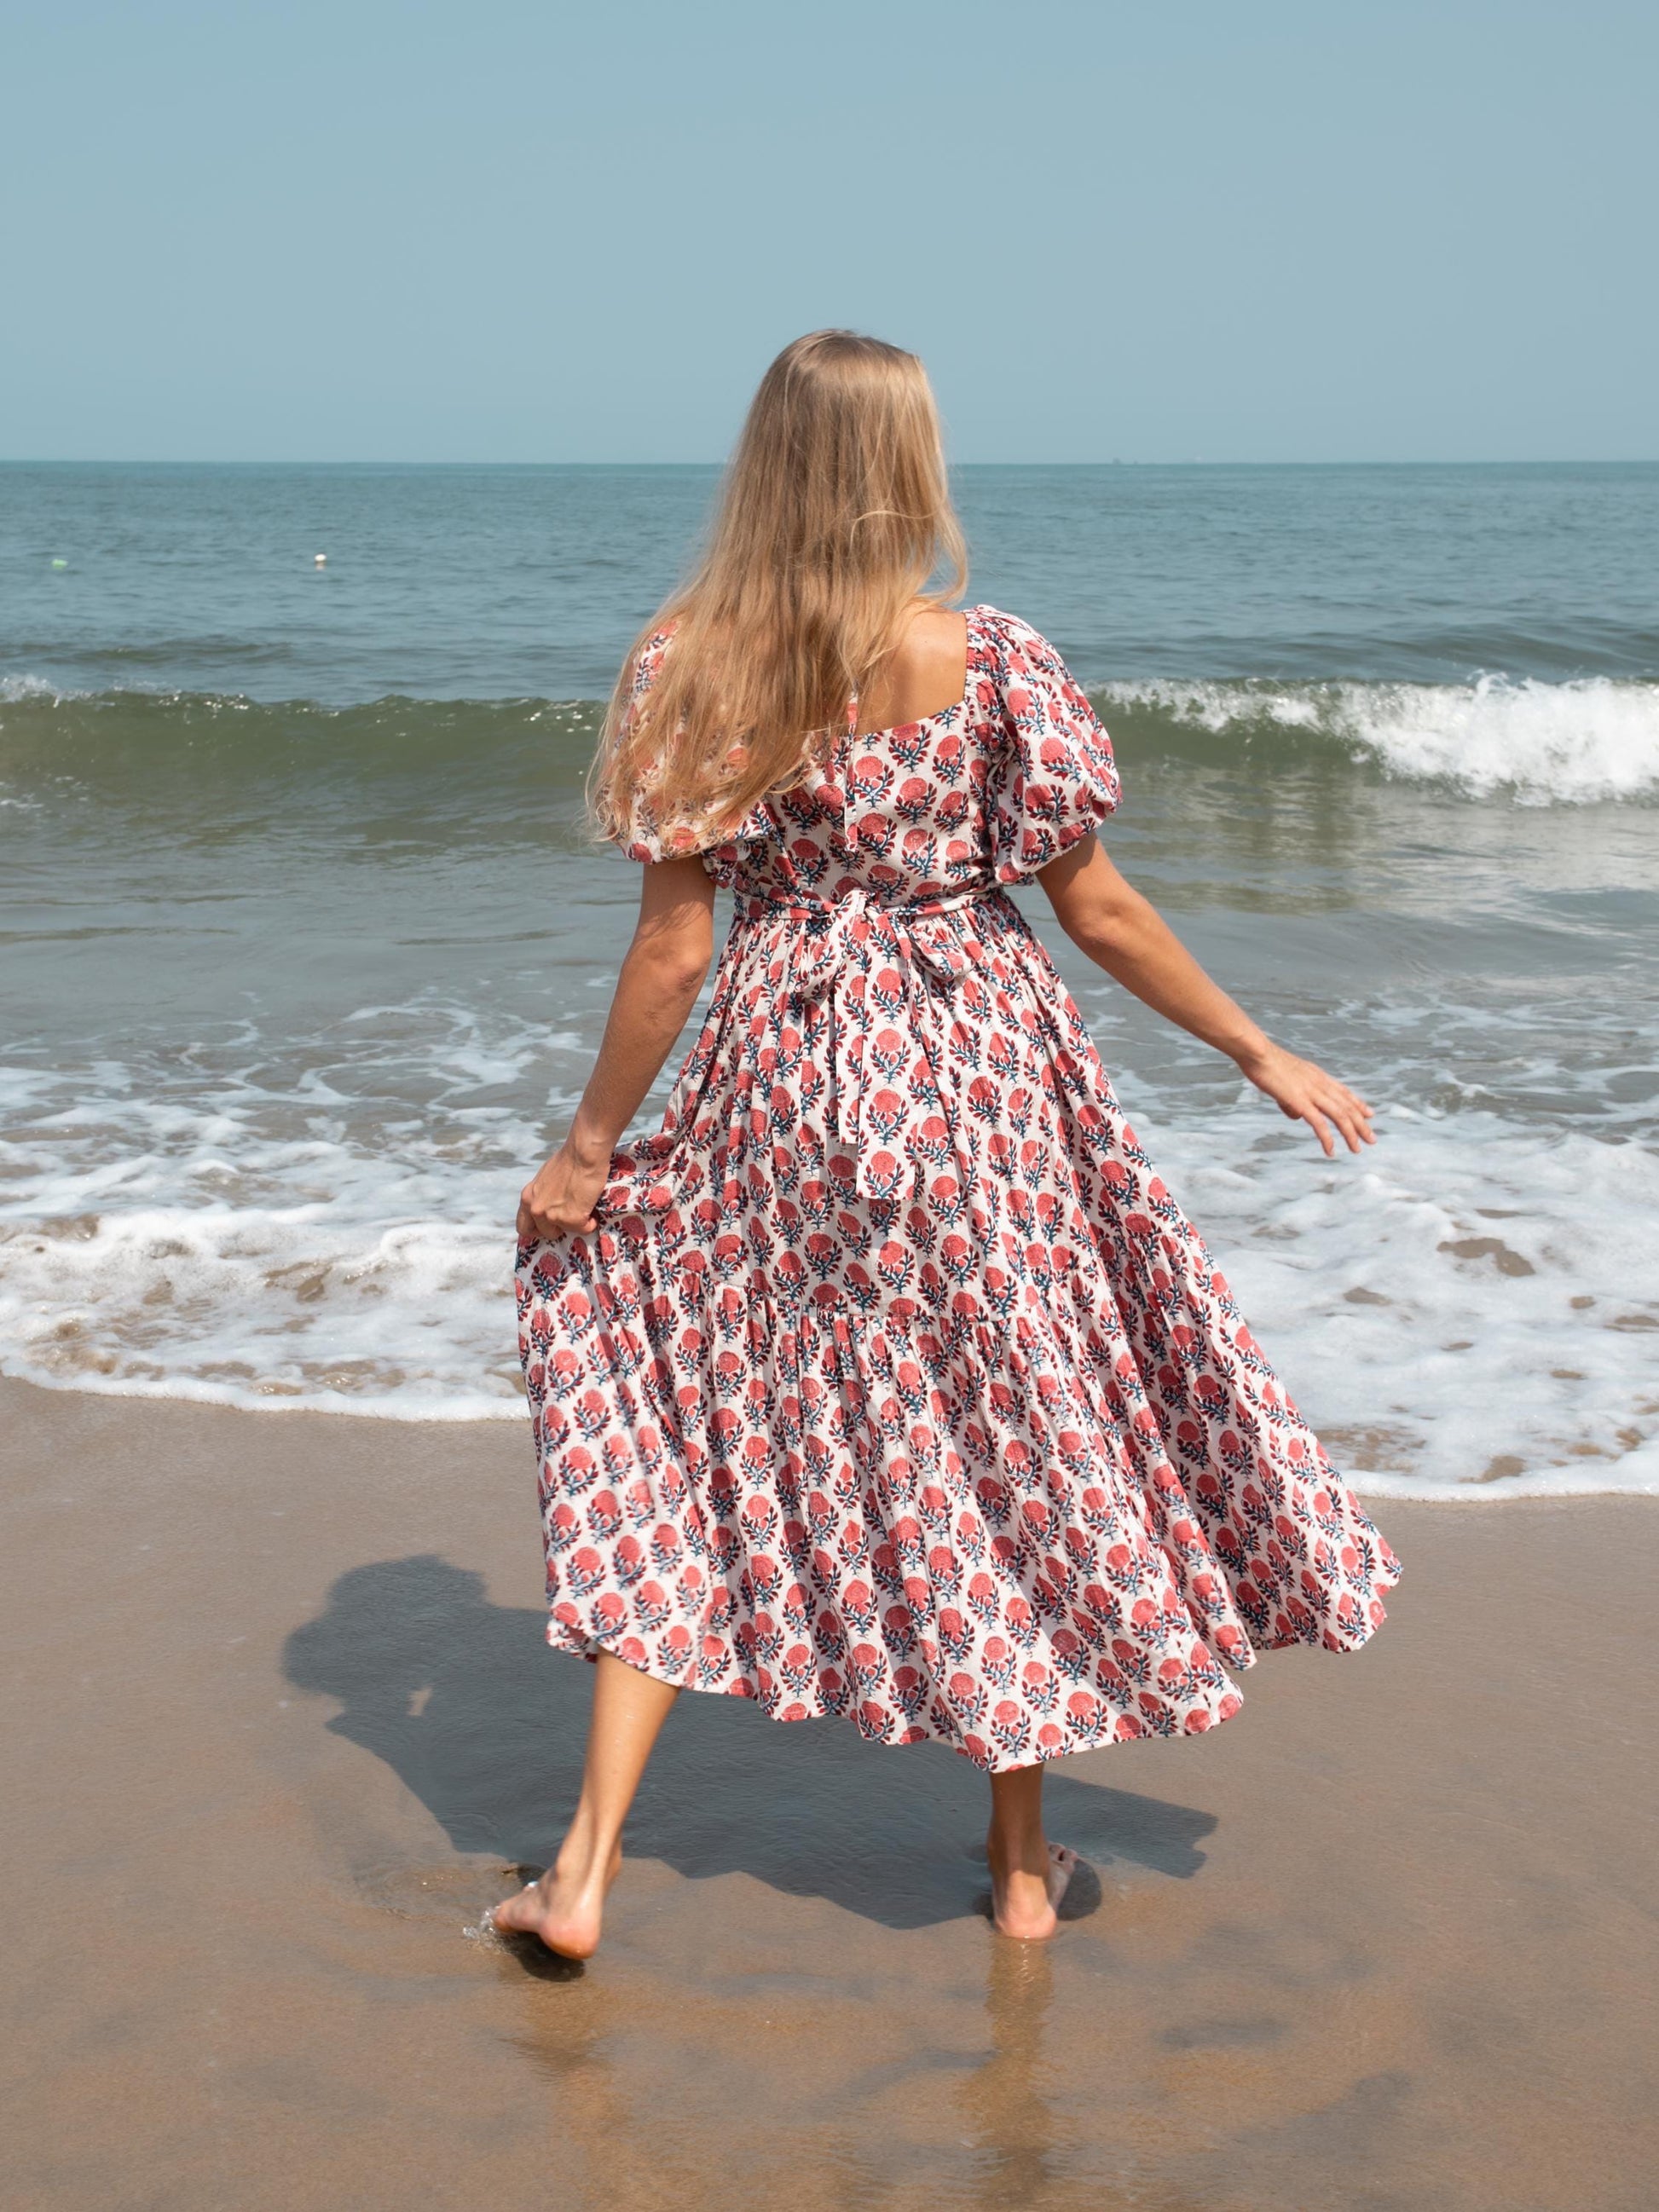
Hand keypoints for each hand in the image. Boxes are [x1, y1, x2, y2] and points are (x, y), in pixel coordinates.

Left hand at [516, 1143, 609, 1242]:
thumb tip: (551, 1203)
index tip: (548, 1226)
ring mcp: (553, 1216)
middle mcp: (536, 1209)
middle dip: (558, 1228)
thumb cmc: (569, 1159)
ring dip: (576, 1223)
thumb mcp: (545, 1178)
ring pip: (566, 1231)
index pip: (523, 1226)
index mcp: (528, 1197)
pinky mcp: (573, 1219)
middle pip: (544, 1233)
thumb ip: (543, 1194)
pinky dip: (591, 1221)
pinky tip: (592, 1206)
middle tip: (570, 1216)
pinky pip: (584, 1229)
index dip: (537, 1228)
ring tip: (584, 1207)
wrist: (584, 1153)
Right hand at [1236, 1041, 1375, 1156]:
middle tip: (1371, 1139)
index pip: (1343, 1092)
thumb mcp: (1284, 1080)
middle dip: (1361, 1124)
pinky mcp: (1300, 1102)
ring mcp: (1312, 1092)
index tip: (1369, 1114)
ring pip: (1339, 1116)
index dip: (1358, 1104)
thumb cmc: (1266, 1064)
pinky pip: (1318, 1124)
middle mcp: (1320, 1084)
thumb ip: (1293, 1099)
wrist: (1258, 1053)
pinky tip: (1330, 1150)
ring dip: (1351, 1134)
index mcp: (1318, 1076)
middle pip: (1347, 1106)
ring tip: (1357, 1149)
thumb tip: (1297, 1116)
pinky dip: (1327, 1138)